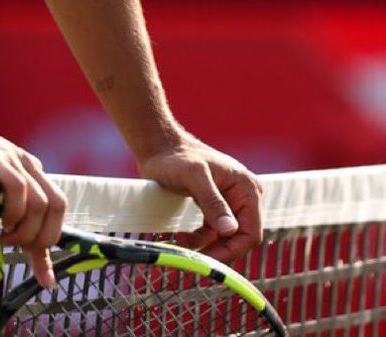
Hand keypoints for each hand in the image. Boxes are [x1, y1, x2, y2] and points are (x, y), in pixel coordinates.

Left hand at [137, 134, 262, 262]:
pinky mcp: (215, 207)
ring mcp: (230, 202)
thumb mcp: (194, 178)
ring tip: (182, 243)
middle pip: (240, 237)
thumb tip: (230, 229)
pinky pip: (214, 233)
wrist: (158, 147)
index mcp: (247, 188)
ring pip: (226, 238)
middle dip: (219, 250)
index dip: (233, 250)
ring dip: (207, 246)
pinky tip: (182, 237)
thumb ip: (213, 202)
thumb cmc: (176, 157)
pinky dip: (200, 239)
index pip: (251, 232)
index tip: (211, 262)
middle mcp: (244, 196)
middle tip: (196, 260)